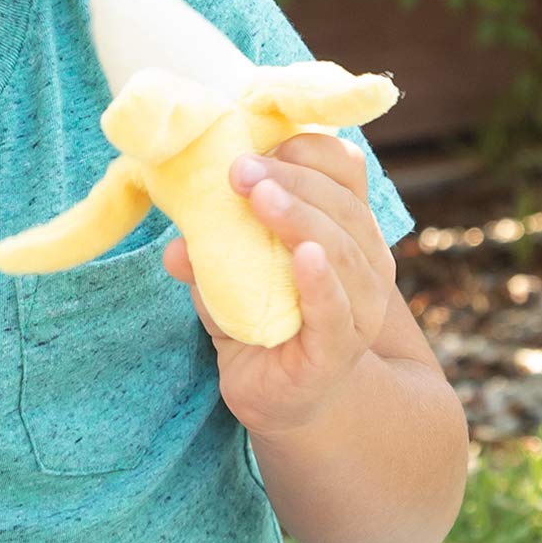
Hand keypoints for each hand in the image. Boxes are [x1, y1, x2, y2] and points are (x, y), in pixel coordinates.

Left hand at [163, 131, 396, 439]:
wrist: (281, 397)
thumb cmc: (259, 321)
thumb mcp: (228, 276)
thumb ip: (209, 255)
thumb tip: (175, 246)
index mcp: (345, 227)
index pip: (345, 170)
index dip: (309, 151)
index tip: (257, 144)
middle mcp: (366, 261)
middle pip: (341, 205)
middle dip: (291, 181)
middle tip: (241, 170)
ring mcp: (360, 307)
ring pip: (343, 251)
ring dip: (300, 218)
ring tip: (260, 198)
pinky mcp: (340, 349)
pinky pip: (335, 309)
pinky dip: (320, 281)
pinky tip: (302, 256)